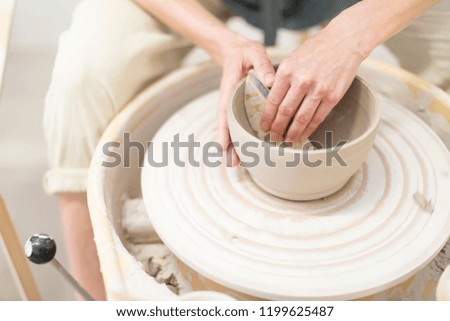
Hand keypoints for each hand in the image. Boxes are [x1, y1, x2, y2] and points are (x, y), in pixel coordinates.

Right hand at [216, 36, 274, 165]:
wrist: (237, 50)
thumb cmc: (245, 52)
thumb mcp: (254, 53)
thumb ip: (262, 65)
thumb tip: (271, 82)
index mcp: (230, 89)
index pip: (224, 113)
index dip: (223, 130)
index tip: (222, 145)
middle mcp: (230, 100)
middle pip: (227, 126)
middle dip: (228, 145)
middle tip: (232, 163)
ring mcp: (234, 105)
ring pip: (233, 128)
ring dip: (234, 145)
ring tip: (236, 164)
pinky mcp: (241, 106)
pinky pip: (241, 123)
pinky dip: (242, 136)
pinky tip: (247, 149)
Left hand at [261, 24, 367, 142]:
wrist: (344, 40)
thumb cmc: (317, 48)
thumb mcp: (292, 58)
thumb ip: (282, 78)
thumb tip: (273, 99)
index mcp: (287, 70)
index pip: (273, 100)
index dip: (267, 117)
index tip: (264, 126)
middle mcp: (302, 81)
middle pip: (285, 112)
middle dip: (277, 128)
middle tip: (272, 137)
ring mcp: (318, 89)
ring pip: (301, 118)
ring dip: (292, 133)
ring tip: (286, 141)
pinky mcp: (333, 96)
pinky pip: (317, 118)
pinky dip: (308, 129)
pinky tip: (302, 134)